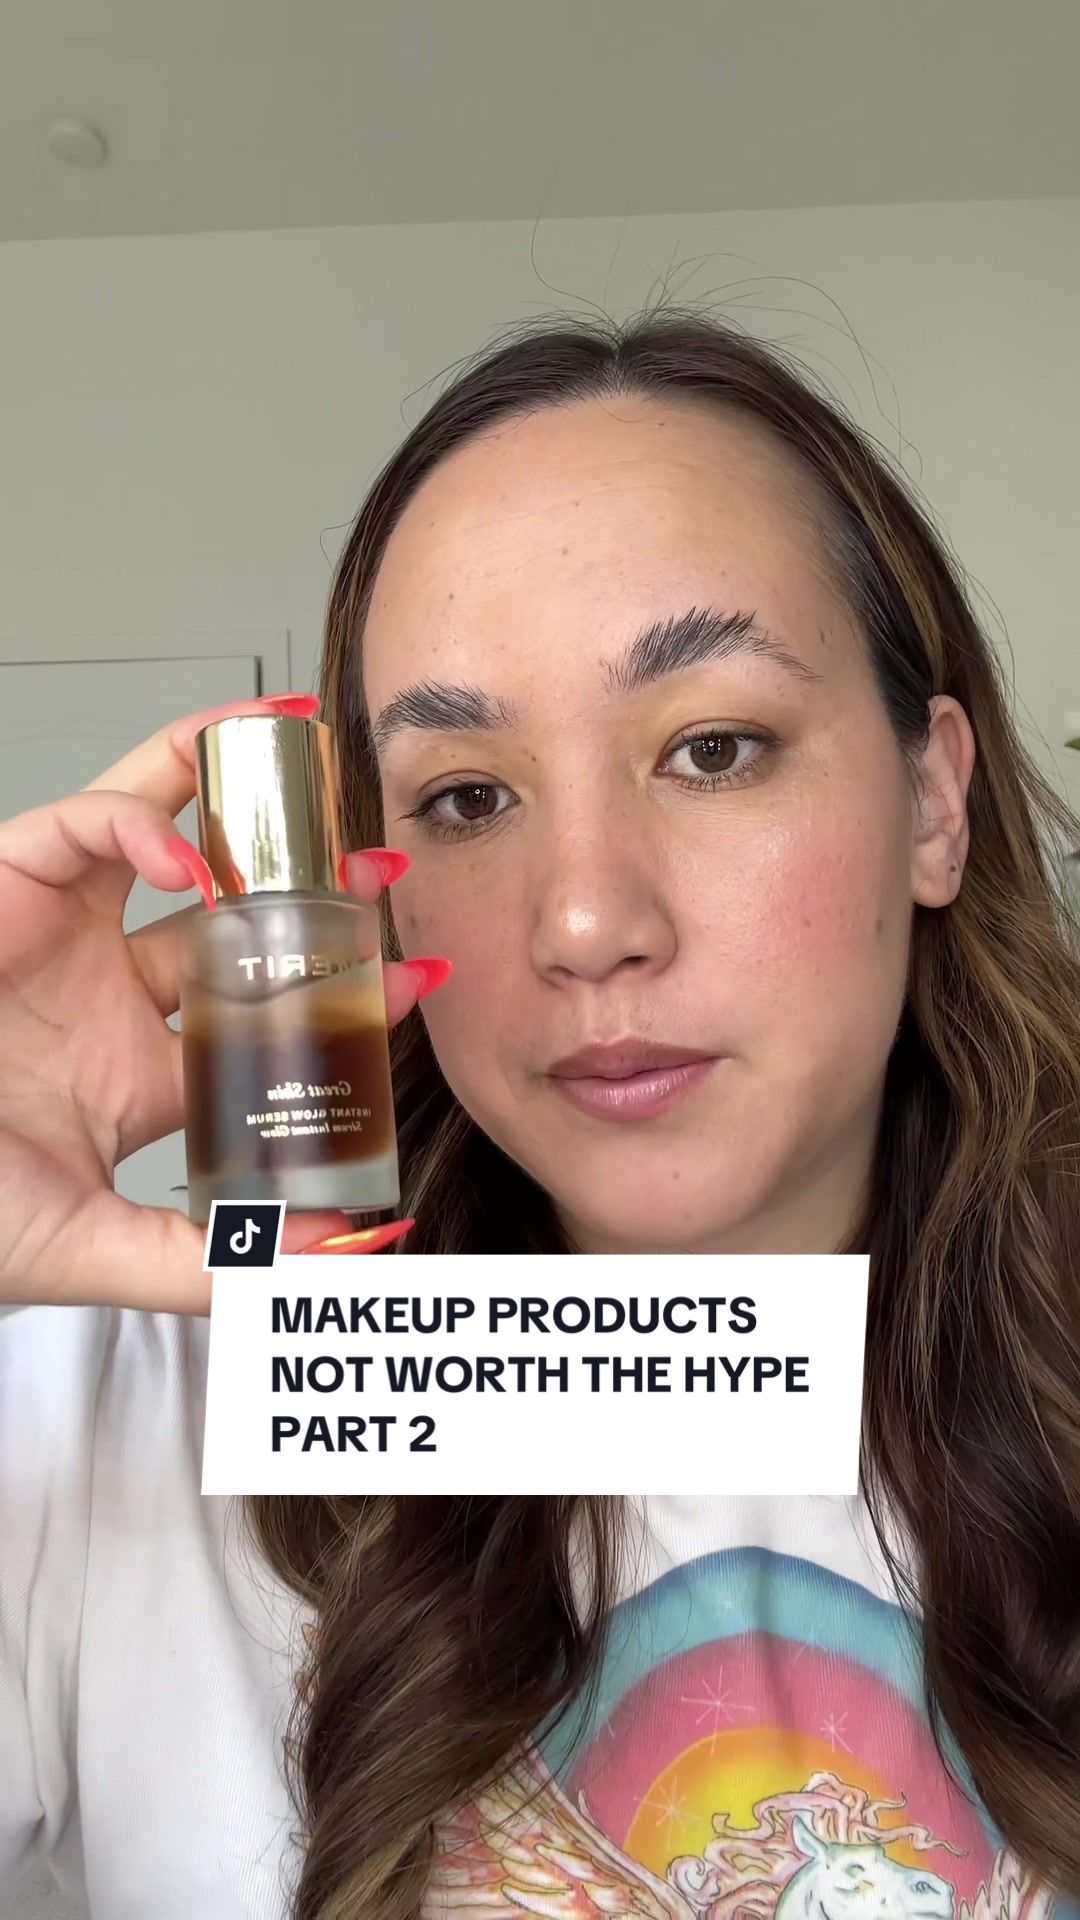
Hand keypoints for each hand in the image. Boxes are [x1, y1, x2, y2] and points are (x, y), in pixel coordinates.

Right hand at [0, 694, 448, 1314]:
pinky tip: (186, 854)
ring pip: (166, 837)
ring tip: (314, 784)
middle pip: (234, 916)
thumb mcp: (95, 1249)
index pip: (268, 1019)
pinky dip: (139, 818)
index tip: (422, 977)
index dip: (345, 994)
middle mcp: (112, 991)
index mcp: (142, 1072)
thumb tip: (344, 1255)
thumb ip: (213, 1260)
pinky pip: (84, 824)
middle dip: (311, 888)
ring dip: (238, 805)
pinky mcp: (12, 880)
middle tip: (382, 871)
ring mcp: (65, 932)